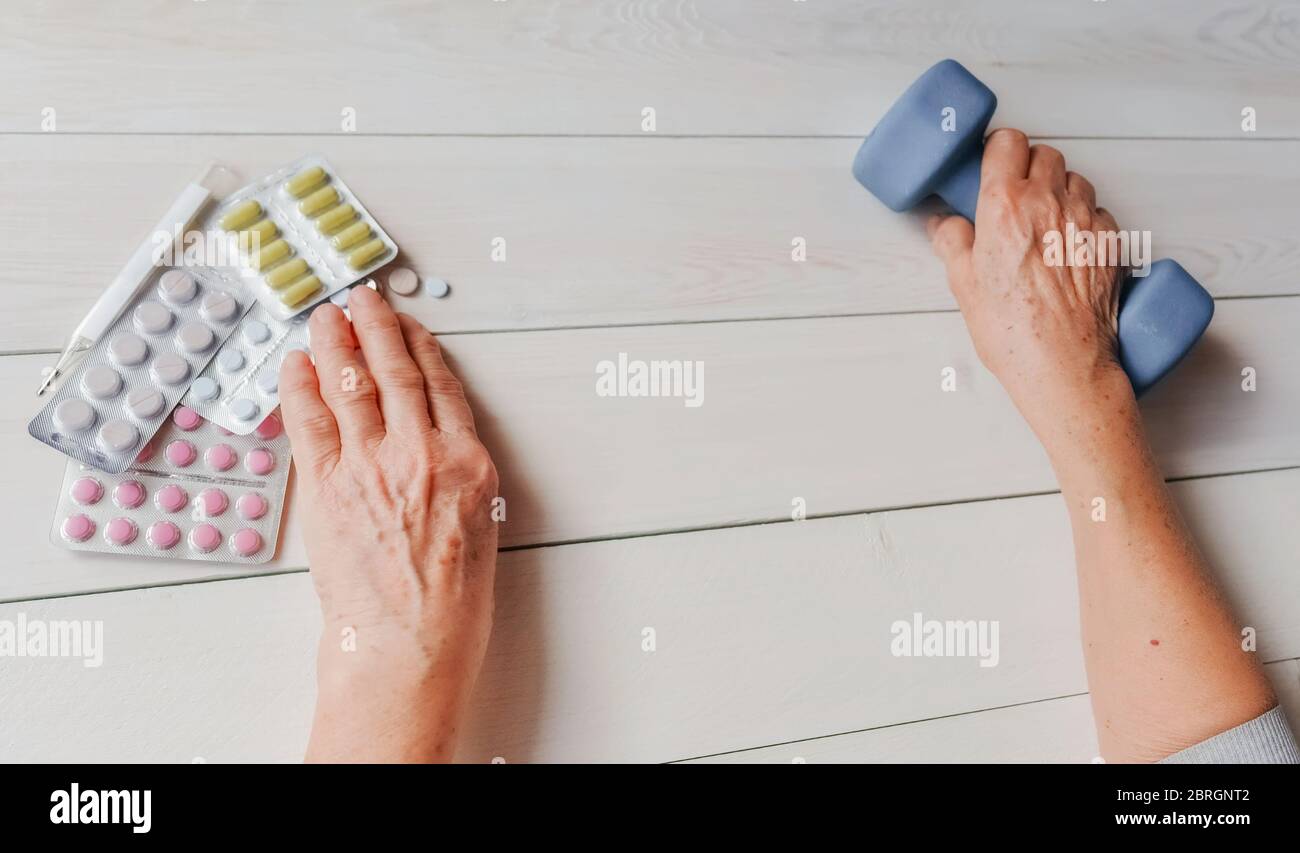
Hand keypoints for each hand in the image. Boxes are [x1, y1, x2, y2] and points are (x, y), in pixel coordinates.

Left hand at [279, 285, 498, 762]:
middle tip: (362, 299)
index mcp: (468, 464)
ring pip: (352, 384)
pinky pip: (310, 420)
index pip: (442, 386)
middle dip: (376, 326)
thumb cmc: (451, 608)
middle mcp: (422, 453)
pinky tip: (296, 363)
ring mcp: (371, 466)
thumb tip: (438, 452)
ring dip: (336, 342)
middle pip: (396, 371)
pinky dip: (301, 385)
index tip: (408, 326)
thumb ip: (461, 481)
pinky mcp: (327, 487)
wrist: (409, 648)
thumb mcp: (482, 531)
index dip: (420, 347)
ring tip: (326, 315)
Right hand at [928, 128, 1131, 445]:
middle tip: (1014, 196)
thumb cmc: (1014, 331)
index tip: (992, 164)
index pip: (1007, 143)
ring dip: (1059, 190)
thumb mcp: (963, 284)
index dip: (998, 151)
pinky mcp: (1112, 243)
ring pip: (1075, 179)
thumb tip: (944, 224)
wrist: (1063, 365)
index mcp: (1006, 206)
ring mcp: (1086, 221)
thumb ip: (952, 242)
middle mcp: (1050, 204)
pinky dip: (1084, 220)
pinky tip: (1068, 246)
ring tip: (1043, 221)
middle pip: (1044, 154)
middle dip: (1028, 168)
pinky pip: (1098, 212)